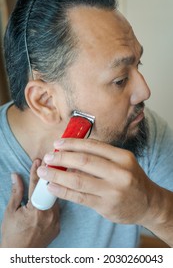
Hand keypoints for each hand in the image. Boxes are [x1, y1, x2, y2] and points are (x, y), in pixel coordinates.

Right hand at [1, 159, 59, 247]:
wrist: (20, 255)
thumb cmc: (12, 233)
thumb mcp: (11, 211)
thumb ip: (16, 192)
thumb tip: (16, 175)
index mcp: (36, 210)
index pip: (37, 185)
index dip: (37, 172)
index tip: (38, 161)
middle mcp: (49, 214)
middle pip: (50, 190)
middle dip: (47, 179)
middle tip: (45, 167)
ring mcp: (56, 221)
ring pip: (54, 200)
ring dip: (49, 191)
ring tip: (43, 185)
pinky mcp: (58, 226)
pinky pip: (56, 210)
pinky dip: (51, 204)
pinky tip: (45, 200)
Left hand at [37, 138, 153, 225]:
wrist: (148, 203)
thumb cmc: (131, 179)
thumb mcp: (123, 162)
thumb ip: (101, 157)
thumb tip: (71, 153)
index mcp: (123, 157)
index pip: (93, 146)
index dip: (72, 143)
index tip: (58, 143)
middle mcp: (119, 173)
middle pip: (84, 161)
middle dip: (61, 158)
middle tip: (48, 157)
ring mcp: (113, 191)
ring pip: (78, 180)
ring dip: (57, 175)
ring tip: (44, 171)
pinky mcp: (105, 207)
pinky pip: (79, 197)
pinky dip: (63, 191)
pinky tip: (52, 187)